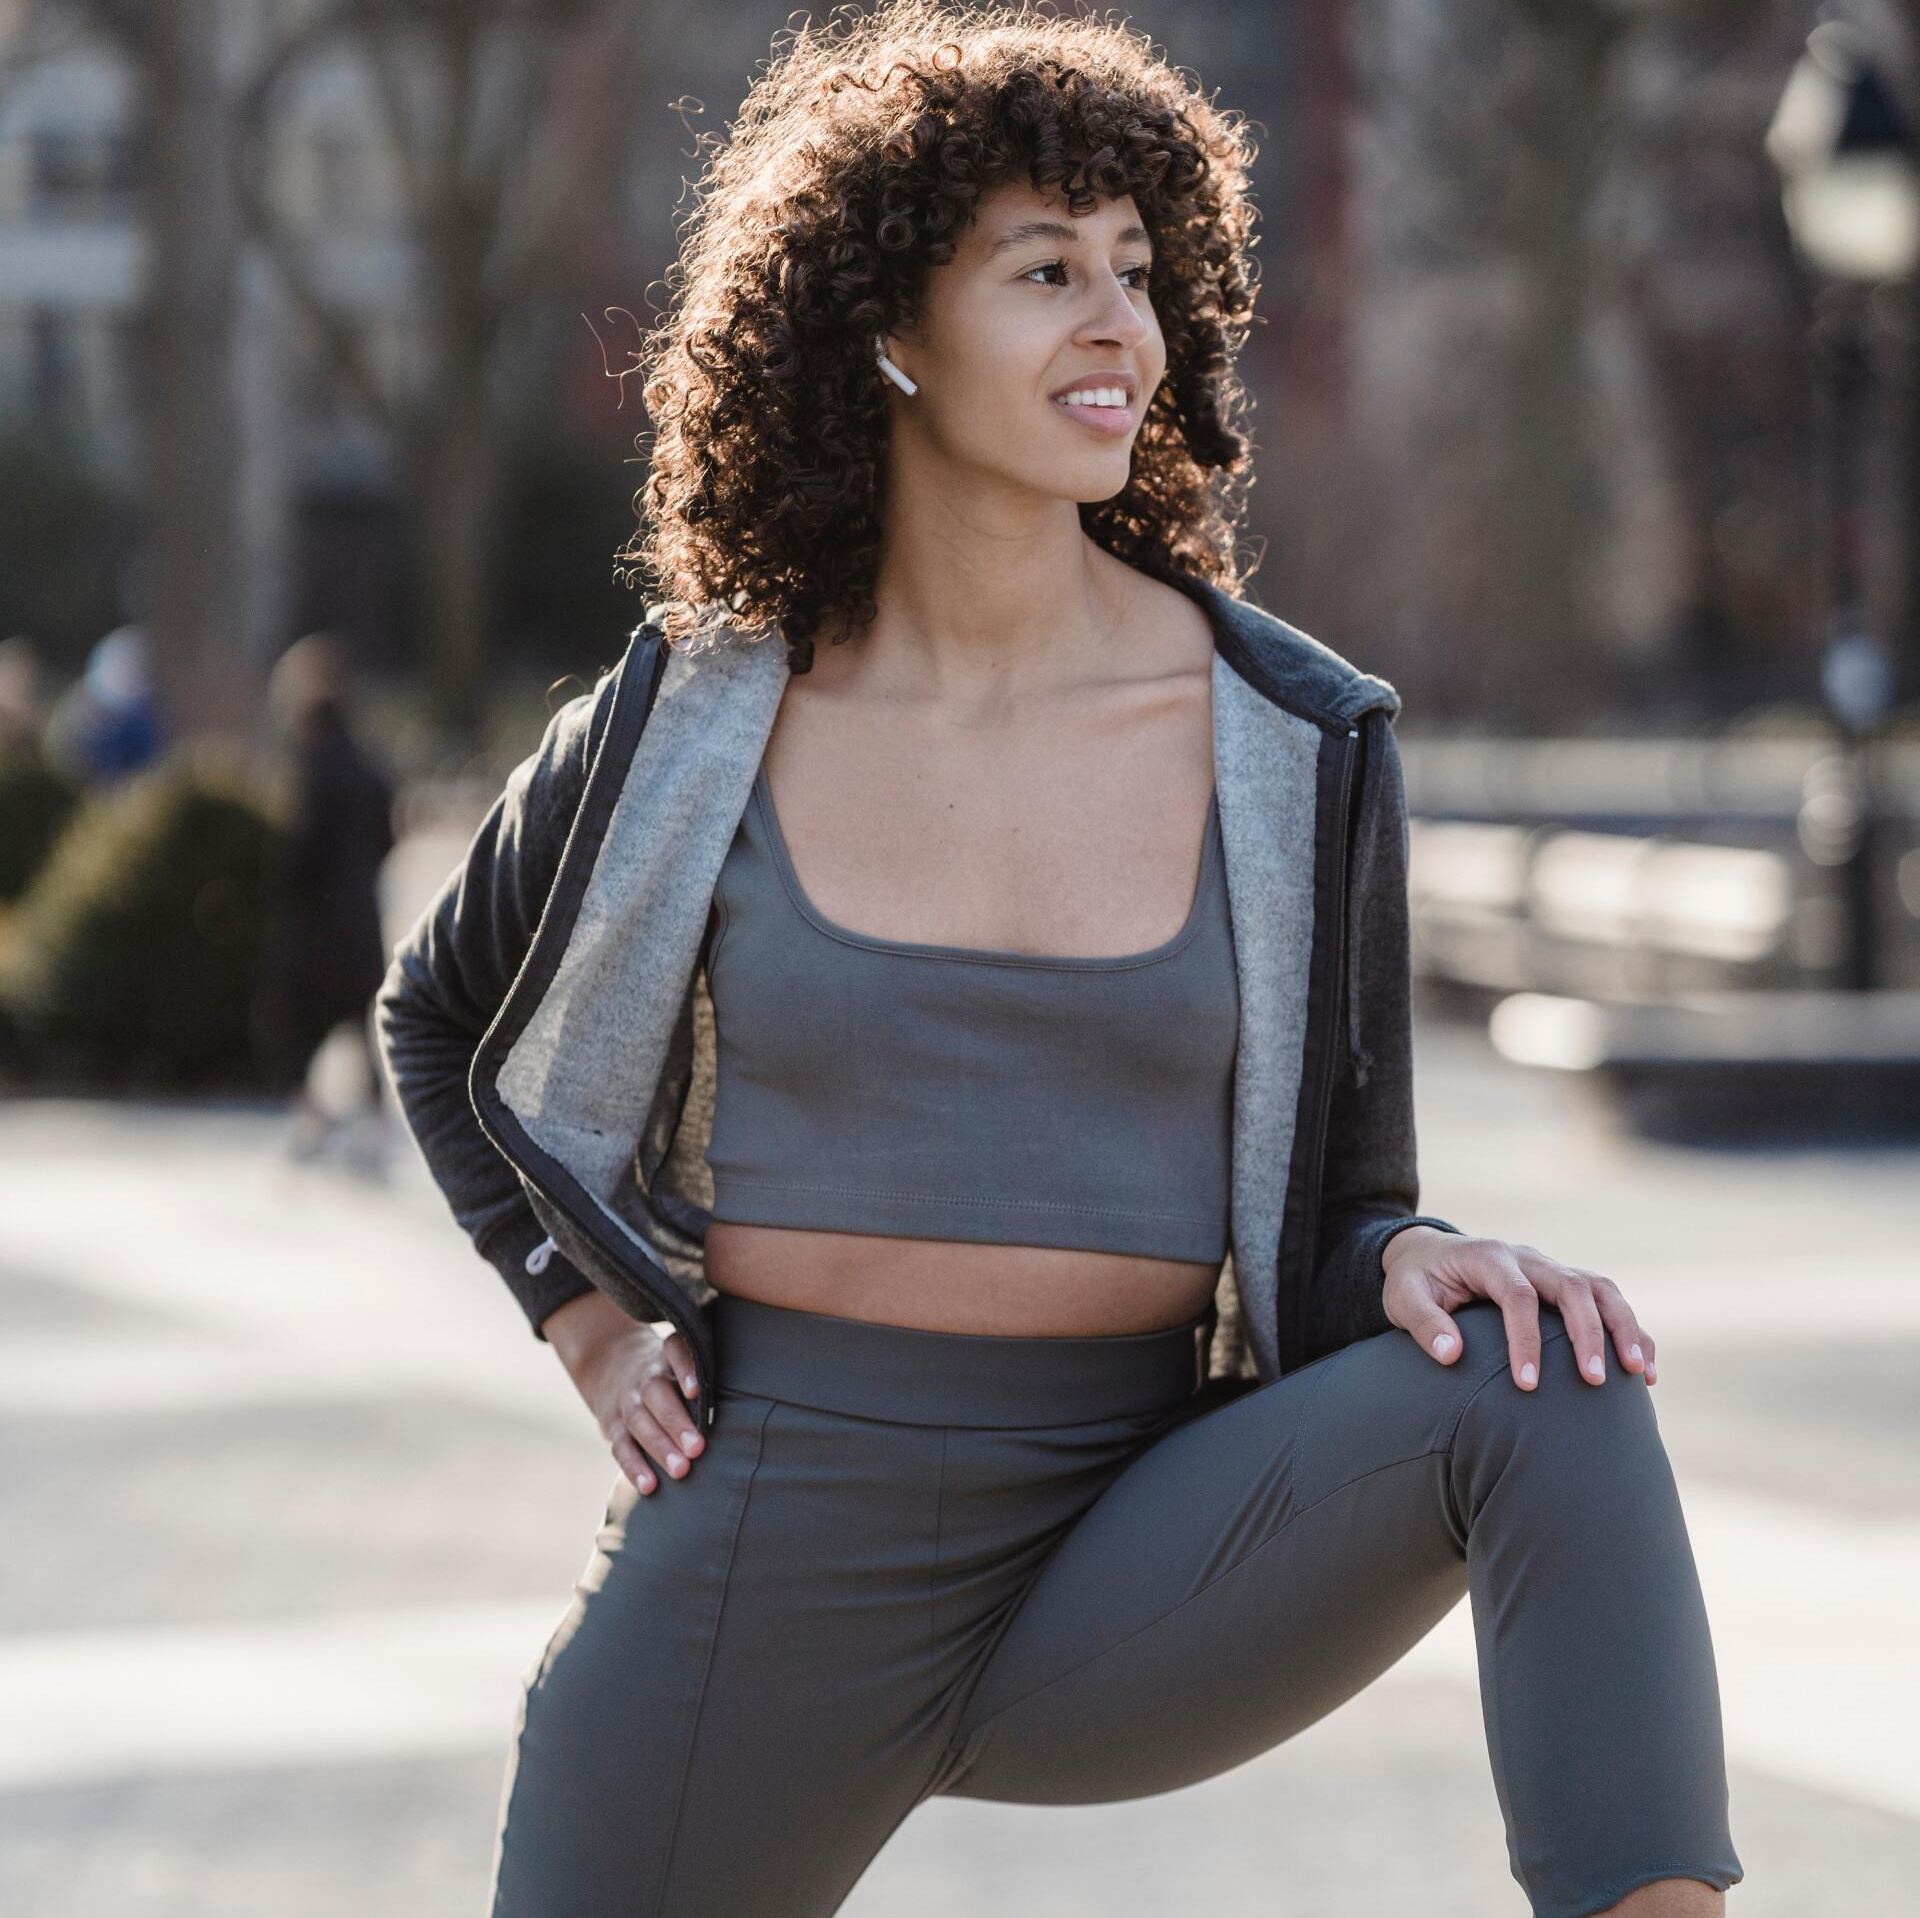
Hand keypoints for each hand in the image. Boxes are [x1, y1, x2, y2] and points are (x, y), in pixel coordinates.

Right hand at [544, 1292, 705, 1493]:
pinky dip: (633, 1467)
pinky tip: (649, 1486)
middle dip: (676, 1423)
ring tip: (681, 1471)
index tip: (696, 1391)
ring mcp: (626, 1400)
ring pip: (638, 1422)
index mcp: (667, 1358)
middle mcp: (645, 1376)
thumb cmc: (669, 1374)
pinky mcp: (612, 1424)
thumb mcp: (680, 1363)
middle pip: (656, 1394)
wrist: (612, 1364)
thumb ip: (706, 1378)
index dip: (685, 1369)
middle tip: (697, 1448)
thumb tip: (748, 1410)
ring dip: (659, 1448)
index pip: (675, 1352)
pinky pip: (620, 1446)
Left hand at [1379, 1226, 1656, 1392]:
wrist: (1429, 1255)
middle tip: (1595, 1381)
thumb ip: (1425, 1323)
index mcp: (1489, 1258)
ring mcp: (1552, 1268)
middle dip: (1587, 1334)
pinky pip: (1609, 1301)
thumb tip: (1452, 1356)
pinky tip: (1644, 1372)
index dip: (1525, 1340)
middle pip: (1571, 1286)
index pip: (1516, 1296)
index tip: (1527, 1385)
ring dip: (1624, 1328)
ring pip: (1601, 1288)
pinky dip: (1632, 1331)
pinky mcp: (1567, 1284)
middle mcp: (1528, 1258)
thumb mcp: (1404, 1298)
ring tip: (1638, 1374)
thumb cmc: (1417, 1282)